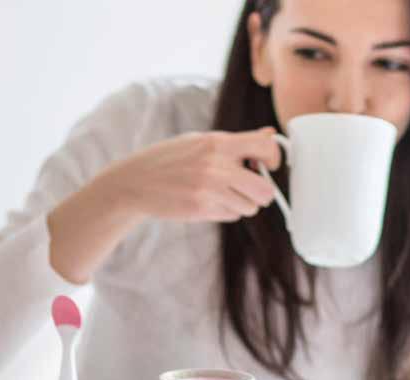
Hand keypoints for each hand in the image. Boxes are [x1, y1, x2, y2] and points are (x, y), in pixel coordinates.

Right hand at [104, 127, 280, 222]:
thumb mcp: (199, 141)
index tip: (268, 165)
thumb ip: (235, 141)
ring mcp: (208, 190)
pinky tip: (208, 203)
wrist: (135, 183)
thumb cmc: (168, 160)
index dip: (274, 158)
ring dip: (242, 204)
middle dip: (262, 193)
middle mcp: (215, 165)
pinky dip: (226, 212)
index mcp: (217, 142)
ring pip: (249, 207)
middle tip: (251, 190)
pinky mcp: (200, 209)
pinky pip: (231, 216)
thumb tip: (269, 134)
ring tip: (223, 196)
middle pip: (264, 188)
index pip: (266, 146)